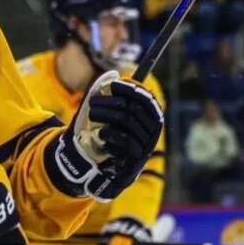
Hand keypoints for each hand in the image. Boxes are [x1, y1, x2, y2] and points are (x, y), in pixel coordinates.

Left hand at [47, 71, 163, 200]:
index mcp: (151, 118)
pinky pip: (125, 142)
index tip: (112, 84)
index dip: (130, 89)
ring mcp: (145, 146)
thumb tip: (112, 75)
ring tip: (91, 114)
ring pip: (128, 122)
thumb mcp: (110, 116)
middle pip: (134, 109)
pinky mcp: (136, 160)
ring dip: (106, 115)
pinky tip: (100, 133)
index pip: (146, 98)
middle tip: (92, 102)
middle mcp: (152, 131)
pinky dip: (111, 134)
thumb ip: (112, 98)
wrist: (103, 169)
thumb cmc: (107, 136)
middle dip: (111, 102)